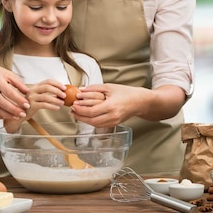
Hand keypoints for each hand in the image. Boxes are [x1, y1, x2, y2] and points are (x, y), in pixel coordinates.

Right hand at [0, 60, 29, 119]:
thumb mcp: (7, 74)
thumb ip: (18, 83)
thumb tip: (28, 92)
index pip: (10, 93)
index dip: (19, 100)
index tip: (27, 105)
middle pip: (3, 103)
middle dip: (14, 110)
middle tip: (23, 114)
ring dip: (7, 115)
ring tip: (16, 116)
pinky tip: (6, 116)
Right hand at [4, 79, 66, 132]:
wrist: (20, 114)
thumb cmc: (31, 105)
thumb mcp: (38, 96)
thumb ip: (47, 93)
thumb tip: (61, 92)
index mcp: (36, 86)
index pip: (48, 81)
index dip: (57, 83)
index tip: (64, 87)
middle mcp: (33, 90)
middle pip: (47, 87)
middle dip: (57, 90)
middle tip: (64, 95)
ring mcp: (31, 98)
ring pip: (46, 97)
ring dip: (56, 100)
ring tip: (62, 103)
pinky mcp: (31, 105)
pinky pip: (44, 105)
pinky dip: (52, 106)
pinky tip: (57, 108)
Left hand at [71, 83, 186, 127]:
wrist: (140, 102)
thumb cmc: (126, 93)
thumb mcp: (109, 87)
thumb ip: (94, 89)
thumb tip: (80, 90)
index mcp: (111, 106)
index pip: (91, 112)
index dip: (80, 110)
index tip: (74, 105)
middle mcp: (112, 116)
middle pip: (91, 120)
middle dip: (80, 116)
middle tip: (72, 111)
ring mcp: (114, 122)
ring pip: (95, 125)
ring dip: (84, 120)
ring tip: (77, 114)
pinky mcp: (114, 124)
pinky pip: (100, 125)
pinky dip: (91, 121)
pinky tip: (86, 116)